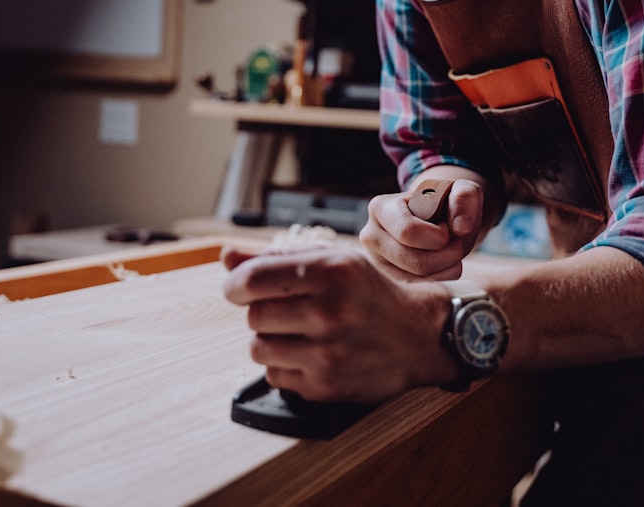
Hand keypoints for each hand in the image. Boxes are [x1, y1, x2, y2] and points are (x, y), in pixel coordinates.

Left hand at [221, 245, 453, 402]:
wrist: (418, 336)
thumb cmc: (368, 293)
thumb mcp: (331, 263)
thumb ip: (275, 258)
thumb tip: (225, 256)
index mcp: (330, 271)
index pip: (251, 279)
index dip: (235, 285)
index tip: (239, 289)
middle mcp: (329, 312)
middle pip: (253, 316)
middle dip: (263, 312)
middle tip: (289, 310)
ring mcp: (328, 353)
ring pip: (258, 349)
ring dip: (270, 341)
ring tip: (298, 333)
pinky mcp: (327, 386)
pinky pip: (274, 377)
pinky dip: (284, 367)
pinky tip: (310, 355)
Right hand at [359, 178, 484, 280]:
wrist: (437, 219)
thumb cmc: (446, 203)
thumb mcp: (460, 190)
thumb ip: (464, 197)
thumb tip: (461, 227)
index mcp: (380, 207)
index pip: (407, 232)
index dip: (437, 236)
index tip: (447, 229)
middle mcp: (371, 236)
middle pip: (414, 262)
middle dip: (446, 257)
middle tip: (456, 245)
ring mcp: (377, 262)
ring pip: (417, 282)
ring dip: (446, 270)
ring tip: (451, 253)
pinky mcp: (388, 281)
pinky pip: (418, 292)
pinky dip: (441, 281)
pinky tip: (445, 266)